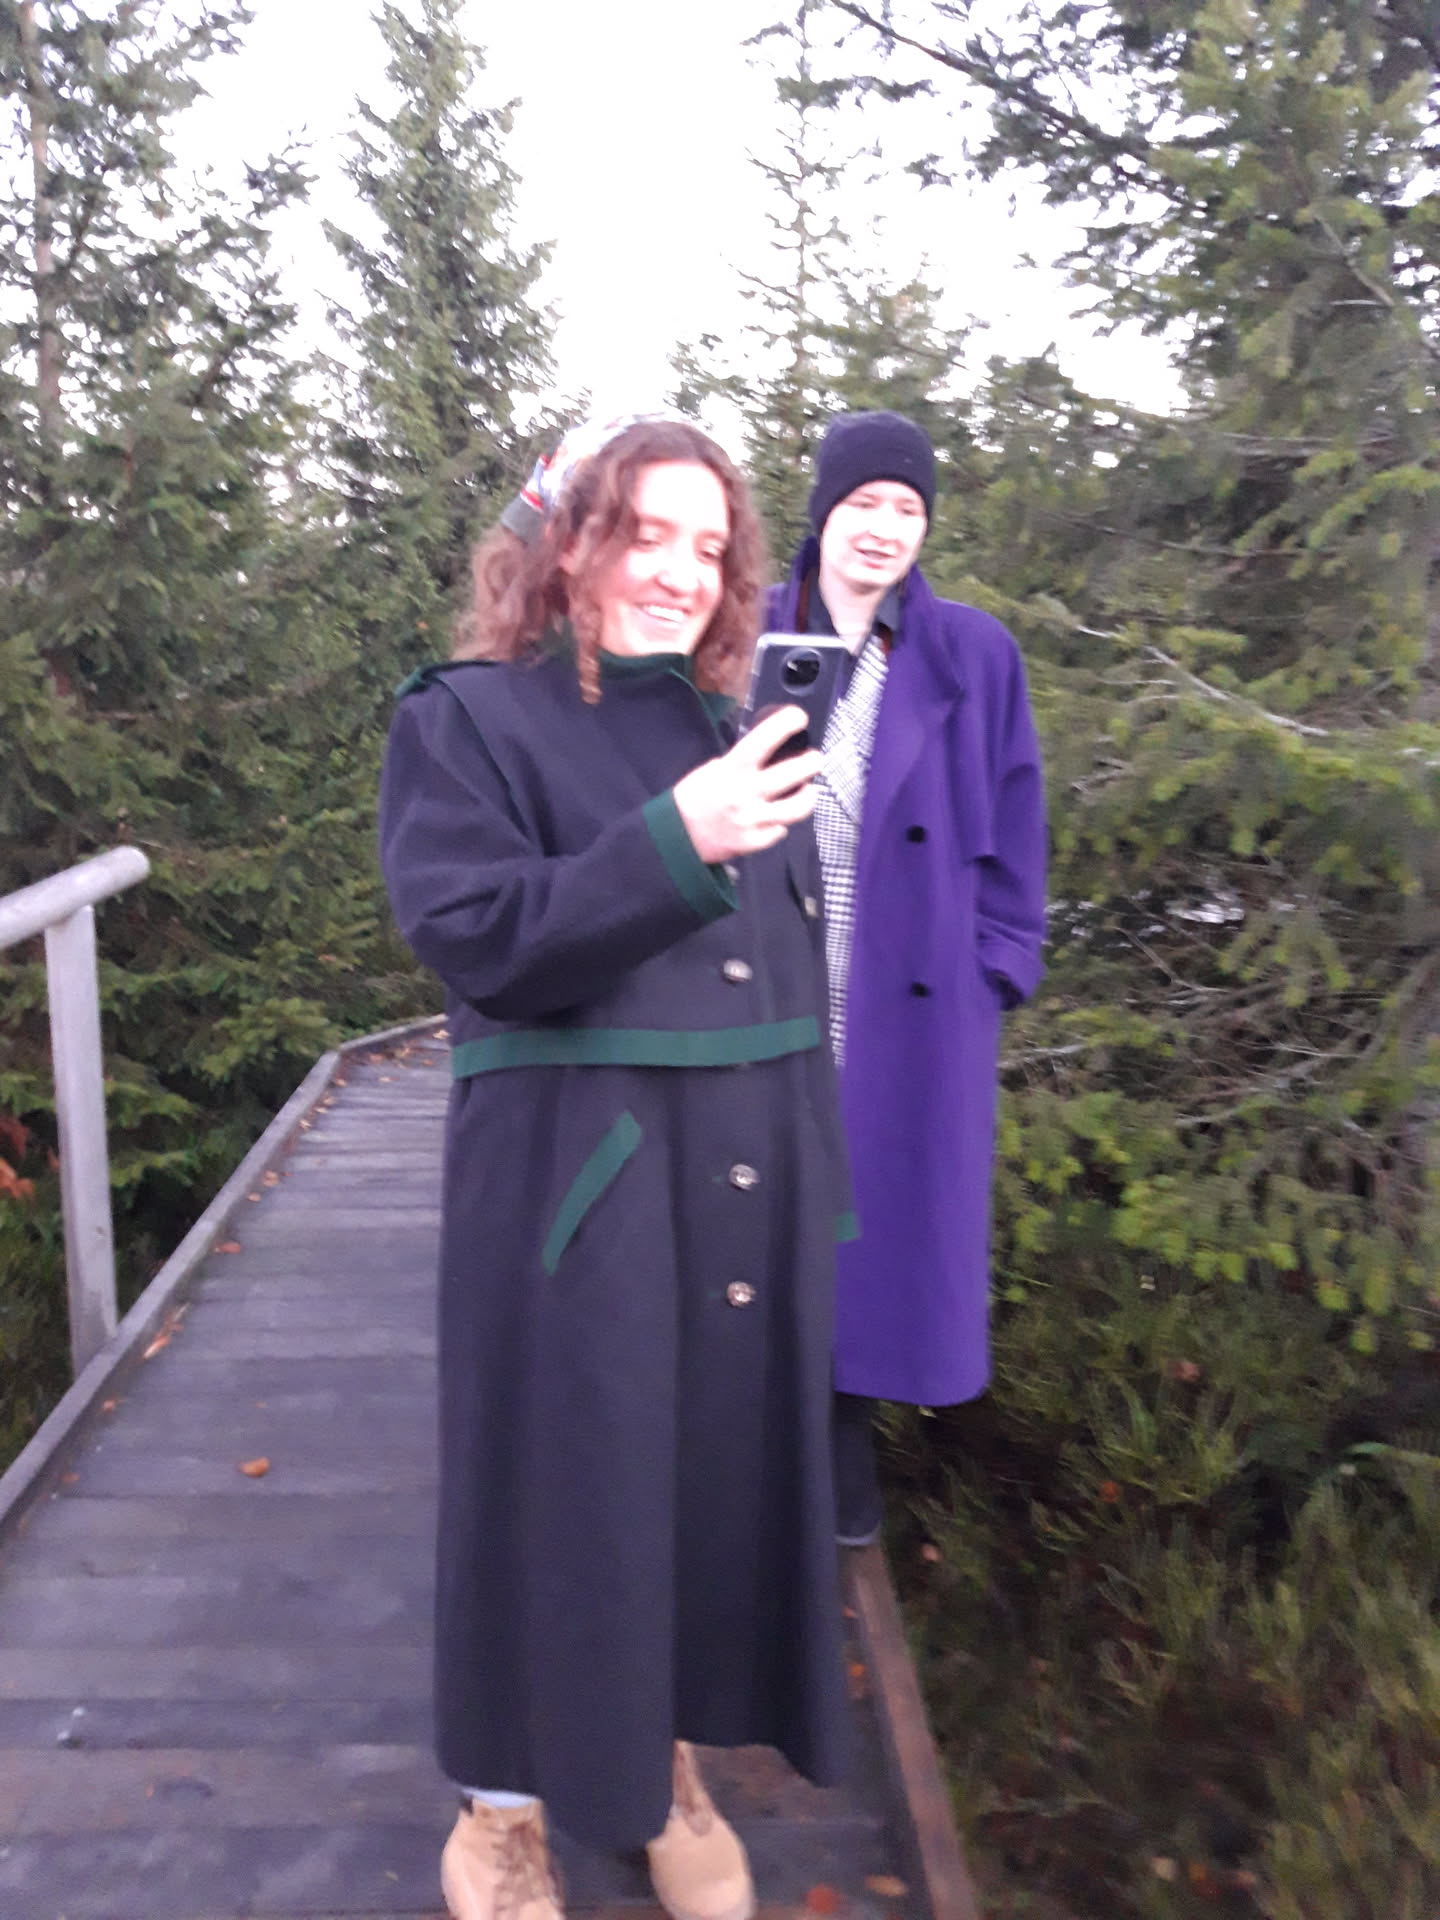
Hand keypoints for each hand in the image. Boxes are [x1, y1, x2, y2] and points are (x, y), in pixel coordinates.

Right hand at [672, 706, 822, 862]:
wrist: (678, 836)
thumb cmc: (696, 797)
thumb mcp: (714, 770)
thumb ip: (741, 762)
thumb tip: (773, 750)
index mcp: (731, 770)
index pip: (761, 742)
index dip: (784, 726)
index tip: (799, 717)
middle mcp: (745, 794)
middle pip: (790, 775)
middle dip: (811, 763)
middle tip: (816, 759)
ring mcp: (752, 821)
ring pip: (796, 808)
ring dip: (808, 797)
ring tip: (808, 790)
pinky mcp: (755, 843)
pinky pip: (780, 831)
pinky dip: (781, 824)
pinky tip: (776, 818)